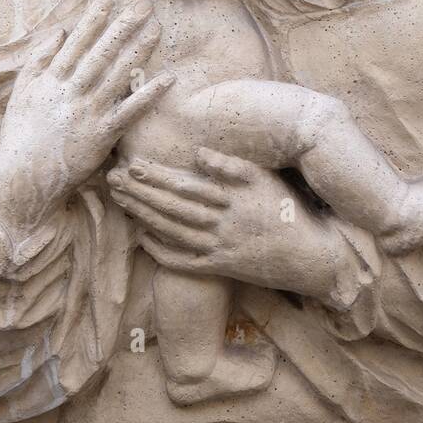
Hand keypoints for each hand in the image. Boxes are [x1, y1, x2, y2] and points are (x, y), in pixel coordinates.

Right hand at [0, 0, 172, 234]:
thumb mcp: (21, 93)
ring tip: (157, 30)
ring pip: (118, 75)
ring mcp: (88, 113)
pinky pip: (130, 111)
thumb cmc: (20, 135)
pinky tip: (167, 79)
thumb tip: (59, 32)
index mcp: (52, 80)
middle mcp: (71, 92)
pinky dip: (149, 94)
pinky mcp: (103, 135)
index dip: (94, 18)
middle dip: (123, 26)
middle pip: (102, 52)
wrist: (23, 177)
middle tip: (144, 5)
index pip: (77, 42)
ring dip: (140, 50)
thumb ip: (38, 60)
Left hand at [107, 148, 353, 301]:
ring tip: (120, 201)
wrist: (309, 256)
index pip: (185, 185)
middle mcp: (222, 224)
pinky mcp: (220, 268)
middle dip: (140, 193)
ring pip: (173, 231)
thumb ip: (232, 166)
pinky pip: (184, 261)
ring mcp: (220, 248)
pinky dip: (161, 250)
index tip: (132, 164)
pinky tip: (142, 237)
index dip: (156, 176)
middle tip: (112, 179)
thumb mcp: (267, 180)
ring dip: (143, 216)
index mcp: (232, 199)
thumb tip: (198, 154)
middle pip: (172, 207)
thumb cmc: (288, 211)